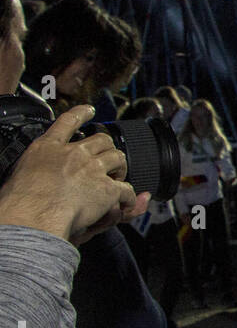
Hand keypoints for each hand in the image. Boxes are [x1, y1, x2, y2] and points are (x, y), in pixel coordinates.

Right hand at [0, 105, 147, 241]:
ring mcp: (92, 169)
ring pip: (117, 158)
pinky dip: (128, 197)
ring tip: (117, 177)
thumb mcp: (17, 174)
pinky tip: (124, 203)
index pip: (67, 122)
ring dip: (120, 168)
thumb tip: (32, 174)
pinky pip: (126, 189)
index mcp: (48, 148)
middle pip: (101, 140)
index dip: (81, 114)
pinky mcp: (107, 188)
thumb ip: (32, 167)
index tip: (89, 110)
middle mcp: (73, 154)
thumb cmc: (19, 201)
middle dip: (107, 148)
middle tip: (107, 159)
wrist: (32, 216)